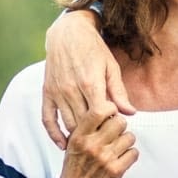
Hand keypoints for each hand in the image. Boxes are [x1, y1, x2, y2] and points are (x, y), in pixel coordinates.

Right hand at [42, 10, 133, 149]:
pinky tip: (63, 145)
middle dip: (96, 132)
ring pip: (68, 124)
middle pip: (84, 123)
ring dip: (79, 136)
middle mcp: (71, 89)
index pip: (100, 115)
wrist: (68, 32)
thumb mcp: (111, 66)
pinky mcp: (47, 92)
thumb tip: (130, 113)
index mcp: (90, 82)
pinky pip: (47, 119)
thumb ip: (119, 91)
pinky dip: (54, 134)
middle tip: (106, 136)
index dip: (109, 124)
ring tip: (91, 141)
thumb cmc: (93, 48)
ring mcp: (57, 91)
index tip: (116, 126)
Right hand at [59, 103, 137, 177]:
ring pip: (129, 136)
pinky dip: (130, 155)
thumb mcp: (73, 143)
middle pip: (119, 122)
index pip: (98, 111)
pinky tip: (122, 158)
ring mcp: (105, 158)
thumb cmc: (75, 166)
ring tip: (118, 147)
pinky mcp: (116, 170)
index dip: (110, 107)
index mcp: (80, 136)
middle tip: (115, 132)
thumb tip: (107, 110)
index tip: (111, 111)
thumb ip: (88, 127)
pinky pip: (134, 153)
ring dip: (126, 141)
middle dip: (120, 125)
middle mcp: (92, 145)